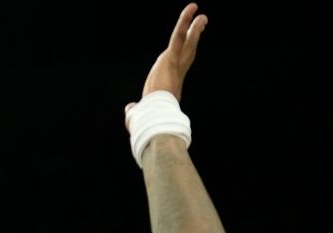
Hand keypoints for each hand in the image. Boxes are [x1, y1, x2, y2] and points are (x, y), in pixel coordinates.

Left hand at [125, 3, 207, 123]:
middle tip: (202, 24)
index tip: (187, 48)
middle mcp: (176, 74)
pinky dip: (185, 21)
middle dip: (195, 38)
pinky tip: (192, 9)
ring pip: (187, 43)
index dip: (183, 56)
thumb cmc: (147, 121)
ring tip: (201, 16)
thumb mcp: (138, 114)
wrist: (154, 120)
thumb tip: (130, 109)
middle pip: (189, 52)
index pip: (178, 67)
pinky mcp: (170, 58)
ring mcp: (175, 66)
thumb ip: (134, 110)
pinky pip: (178, 36)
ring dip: (194, 27)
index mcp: (170, 84)